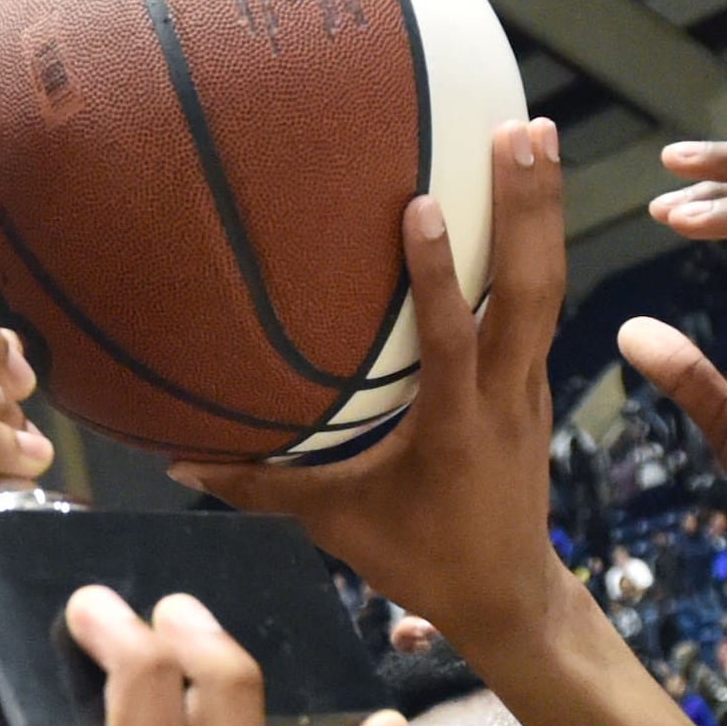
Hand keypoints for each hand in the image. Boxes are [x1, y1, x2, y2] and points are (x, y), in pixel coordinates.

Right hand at [178, 121, 572, 651]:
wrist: (510, 596)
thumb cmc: (420, 559)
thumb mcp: (337, 525)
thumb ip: (262, 488)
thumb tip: (179, 462)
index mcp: (459, 427)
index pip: (452, 340)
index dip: (437, 275)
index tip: (422, 205)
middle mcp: (507, 395)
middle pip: (532, 291)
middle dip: (530, 208)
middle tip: (525, 129)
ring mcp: (529, 386)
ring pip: (547, 288)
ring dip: (544, 211)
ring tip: (536, 132)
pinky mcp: (534, 384)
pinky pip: (539, 305)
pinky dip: (535, 247)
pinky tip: (524, 199)